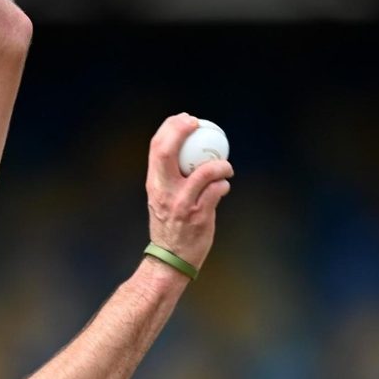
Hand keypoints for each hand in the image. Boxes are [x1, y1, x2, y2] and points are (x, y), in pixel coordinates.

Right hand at [145, 113, 233, 269]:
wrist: (170, 258)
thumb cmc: (170, 226)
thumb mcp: (161, 198)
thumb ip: (170, 178)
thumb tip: (189, 153)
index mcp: (154, 184)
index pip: (156, 148)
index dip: (170, 128)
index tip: (184, 119)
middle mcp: (164, 191)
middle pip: (168, 152)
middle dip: (183, 131)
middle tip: (199, 124)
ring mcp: (181, 203)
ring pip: (203, 172)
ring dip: (219, 164)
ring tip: (225, 166)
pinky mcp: (198, 215)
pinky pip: (216, 191)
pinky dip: (223, 184)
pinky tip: (224, 185)